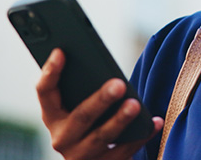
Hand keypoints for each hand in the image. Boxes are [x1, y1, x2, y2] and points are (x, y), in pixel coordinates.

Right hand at [36, 49, 163, 158]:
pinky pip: (125, 150)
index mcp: (52, 116)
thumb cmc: (88, 120)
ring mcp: (81, 156)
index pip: (45, 91)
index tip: (61, 51)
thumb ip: (82, 87)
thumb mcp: (77, 105)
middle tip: (118, 84)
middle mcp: (61, 138)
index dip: (51, 71)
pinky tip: (155, 122)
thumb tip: (102, 62)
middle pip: (81, 116)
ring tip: (135, 104)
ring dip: (120, 120)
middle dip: (100, 100)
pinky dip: (142, 135)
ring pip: (102, 136)